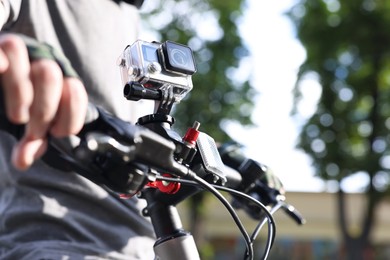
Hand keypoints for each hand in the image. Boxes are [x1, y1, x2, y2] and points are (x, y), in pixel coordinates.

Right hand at [0, 34, 87, 169]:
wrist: (1, 71)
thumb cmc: (19, 102)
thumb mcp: (30, 122)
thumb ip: (32, 140)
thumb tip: (23, 160)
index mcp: (60, 77)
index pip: (75, 91)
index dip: (70, 116)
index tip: (55, 134)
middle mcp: (43, 60)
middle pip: (51, 77)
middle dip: (44, 111)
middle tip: (33, 132)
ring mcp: (22, 50)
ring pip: (34, 65)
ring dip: (23, 93)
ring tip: (18, 117)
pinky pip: (7, 48)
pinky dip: (1, 60)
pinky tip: (0, 69)